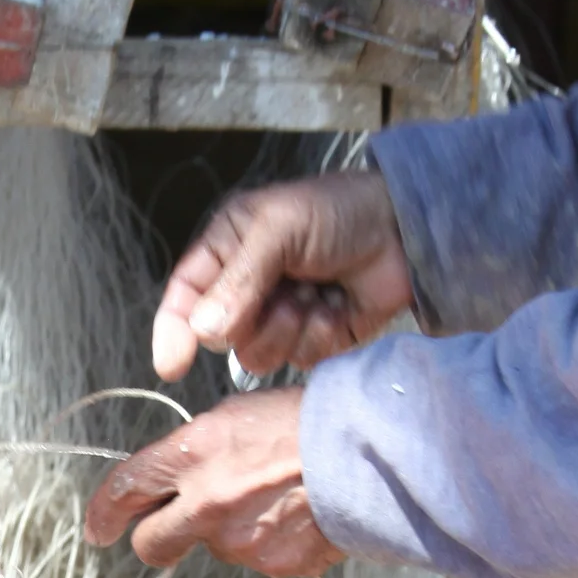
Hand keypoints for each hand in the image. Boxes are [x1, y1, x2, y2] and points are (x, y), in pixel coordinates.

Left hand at [84, 386, 341, 576]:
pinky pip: (256, 559)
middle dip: (154, 539)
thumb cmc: (308, 421)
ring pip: (212, 548)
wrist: (368, 454)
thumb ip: (196, 452)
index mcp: (192, 455)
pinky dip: (267, 542)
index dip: (103, 513)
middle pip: (150, 545)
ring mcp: (240, 541)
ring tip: (267, 497)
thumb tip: (180, 477)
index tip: (98, 527)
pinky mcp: (273, 565)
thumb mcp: (235, 416)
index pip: (124, 490)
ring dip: (225, 531)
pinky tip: (291, 514)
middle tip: (167, 529)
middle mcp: (206, 504)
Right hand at [151, 169, 414, 382]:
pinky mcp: (315, 341)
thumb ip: (240, 278)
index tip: (172, 365)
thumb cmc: (339, 212)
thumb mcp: (280, 228)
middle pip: (221, 337)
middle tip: (289, 289)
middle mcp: (247, 289)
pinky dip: (322, 334)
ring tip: (317, 292)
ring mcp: (281, 319)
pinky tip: (339, 305)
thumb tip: (204, 330)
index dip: (173, 331)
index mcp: (227, 251)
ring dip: (292, 326)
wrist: (405, 230)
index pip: (184, 297)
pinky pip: (300, 360)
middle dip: (256, 319)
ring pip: (260, 356)